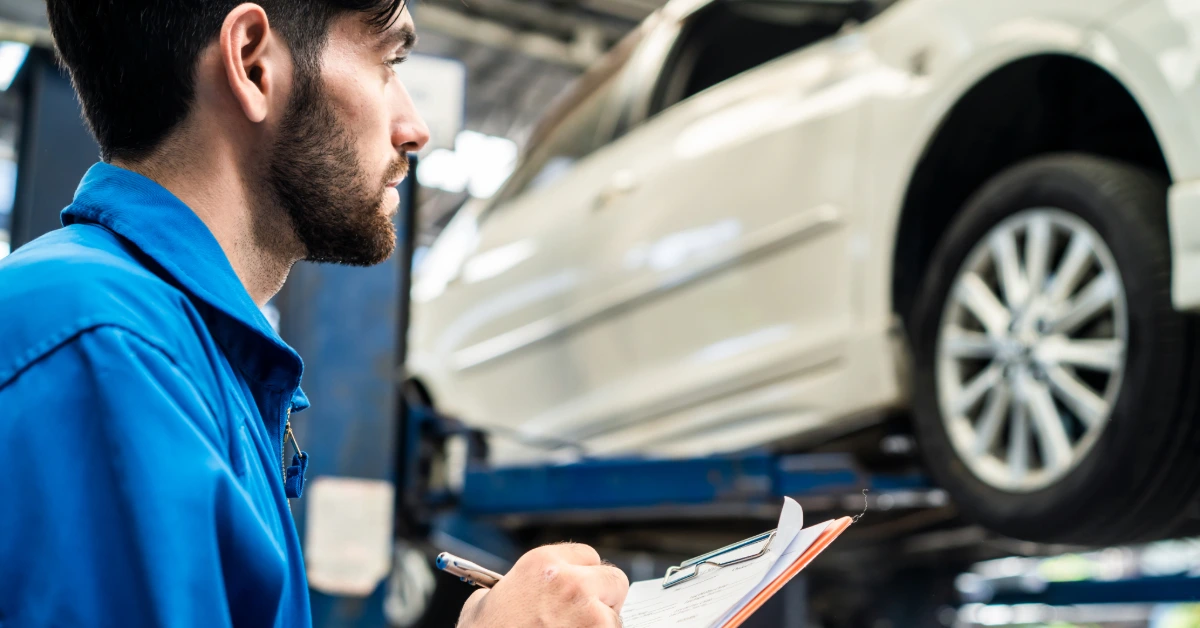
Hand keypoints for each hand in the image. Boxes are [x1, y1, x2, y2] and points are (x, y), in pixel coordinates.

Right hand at [457, 543, 628, 626]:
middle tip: (585, 617)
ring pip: (615, 615)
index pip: (588, 556)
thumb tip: (521, 592)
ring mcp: (588, 613)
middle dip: (603, 598)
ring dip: (601, 626)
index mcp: (542, 564)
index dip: (585, 576)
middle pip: (613, 580)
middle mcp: (569, 582)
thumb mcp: (485, 601)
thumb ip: (512, 586)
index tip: (580, 591)